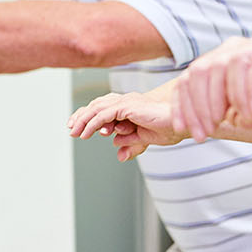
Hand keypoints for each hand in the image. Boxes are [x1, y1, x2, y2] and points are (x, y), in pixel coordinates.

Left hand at [68, 93, 182, 160]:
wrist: (180, 123)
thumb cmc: (167, 128)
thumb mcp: (144, 140)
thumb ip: (130, 144)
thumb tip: (117, 150)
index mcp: (130, 106)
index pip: (103, 107)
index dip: (89, 116)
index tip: (78, 127)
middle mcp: (126, 101)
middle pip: (97, 105)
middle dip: (82, 116)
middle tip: (71, 129)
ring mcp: (127, 102)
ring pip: (98, 108)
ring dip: (84, 120)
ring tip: (75, 132)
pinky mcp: (128, 107)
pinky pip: (105, 115)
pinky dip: (93, 123)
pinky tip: (87, 133)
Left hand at [169, 29, 251, 140]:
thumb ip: (247, 118)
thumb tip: (215, 121)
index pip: (206, 73)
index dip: (190, 101)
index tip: (192, 132)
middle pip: (208, 65)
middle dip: (197, 102)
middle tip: (202, 133)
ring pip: (229, 62)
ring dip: (223, 98)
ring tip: (237, 122)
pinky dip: (249, 90)